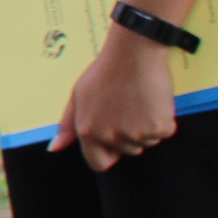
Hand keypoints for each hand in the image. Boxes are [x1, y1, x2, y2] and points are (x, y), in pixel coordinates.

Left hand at [56, 28, 179, 170]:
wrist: (134, 54)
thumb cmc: (105, 72)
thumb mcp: (78, 95)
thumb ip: (67, 125)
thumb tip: (54, 148)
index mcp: (88, 131)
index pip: (99, 163)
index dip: (107, 153)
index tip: (114, 140)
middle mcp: (110, 137)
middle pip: (126, 151)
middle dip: (128, 135)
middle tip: (127, 108)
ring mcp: (135, 134)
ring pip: (146, 143)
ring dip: (145, 128)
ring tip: (139, 102)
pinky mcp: (158, 127)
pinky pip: (163, 133)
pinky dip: (162, 120)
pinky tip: (153, 100)